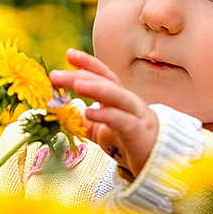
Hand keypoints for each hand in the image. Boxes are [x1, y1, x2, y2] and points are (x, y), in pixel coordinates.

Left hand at [49, 48, 157, 177]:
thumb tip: (64, 112)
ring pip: (116, 96)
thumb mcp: (102, 129)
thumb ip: (85, 120)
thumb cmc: (129, 140)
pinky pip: (122, 120)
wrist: (157, 160)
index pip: (103, 75)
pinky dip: (106, 116)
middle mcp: (127, 100)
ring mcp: (135, 114)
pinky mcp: (138, 131)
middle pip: (104, 81)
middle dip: (80, 75)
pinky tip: (90, 113)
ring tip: (77, 84)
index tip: (69, 54)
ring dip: (96, 88)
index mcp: (118, 97)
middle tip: (55, 75)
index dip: (87, 63)